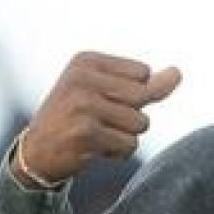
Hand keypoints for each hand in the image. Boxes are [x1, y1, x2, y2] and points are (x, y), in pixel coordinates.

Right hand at [16, 52, 181, 184]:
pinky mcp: (86, 132)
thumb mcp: (105, 92)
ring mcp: (83, 105)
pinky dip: (118, 153)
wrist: (36, 153)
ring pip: (141, 123)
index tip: (101, 101)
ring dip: (125, 136)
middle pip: (144, 95)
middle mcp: (82, 78)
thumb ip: (144, 83)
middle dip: (131, 115)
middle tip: (100, 120)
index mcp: (86, 60)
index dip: (131, 94)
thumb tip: (178, 74)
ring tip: (96, 135)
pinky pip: (130, 145)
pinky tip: (94, 149)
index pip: (142, 72)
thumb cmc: (76, 118)